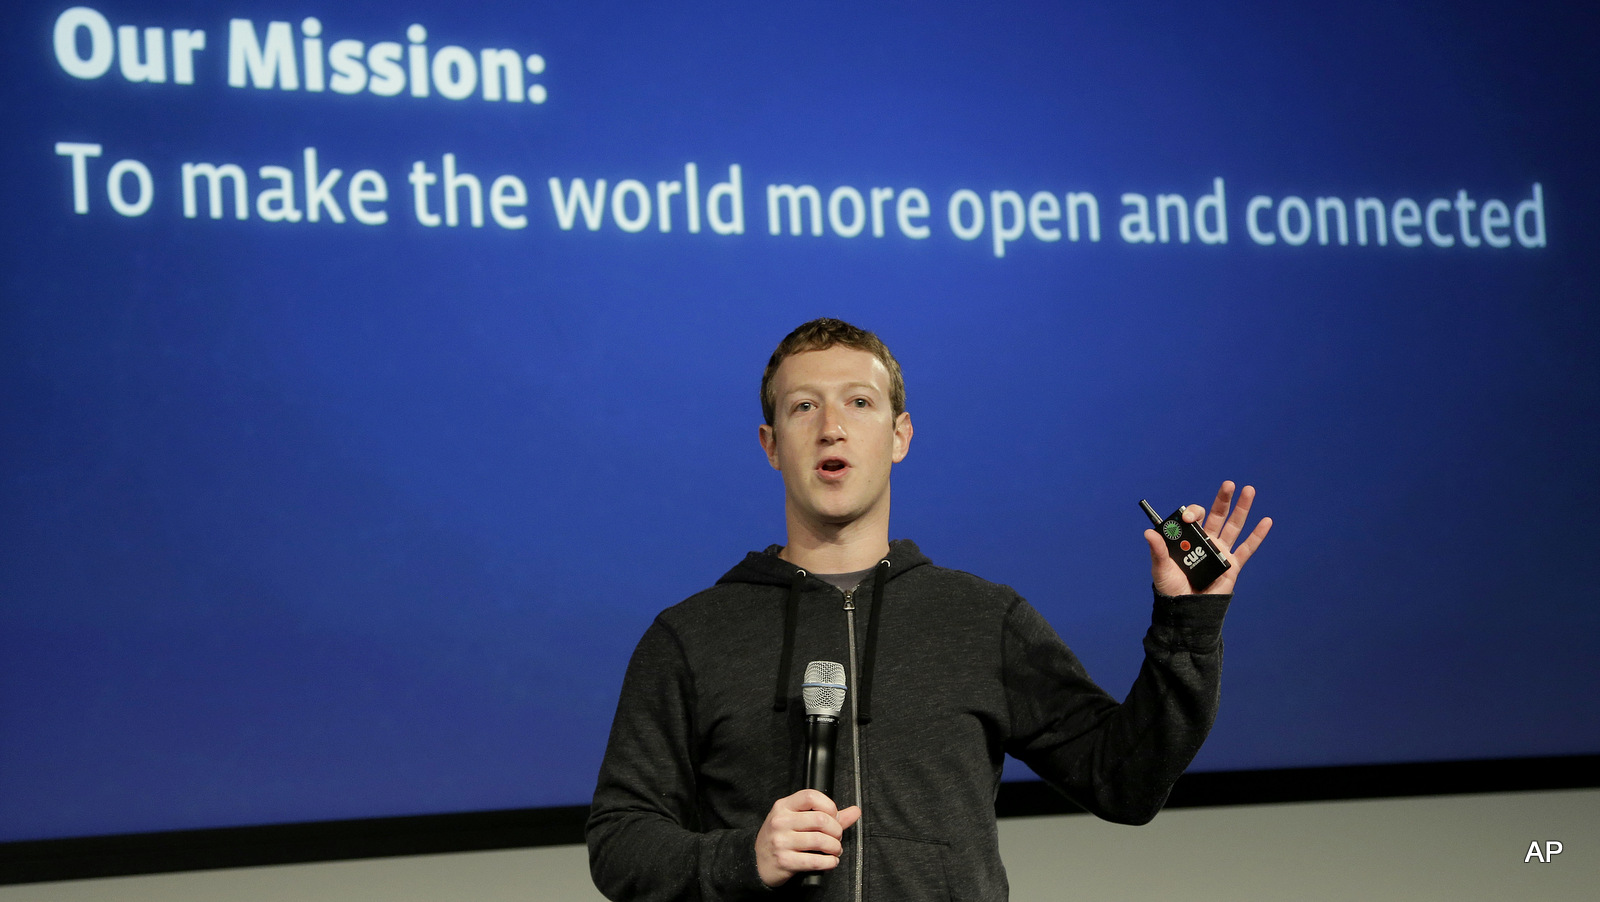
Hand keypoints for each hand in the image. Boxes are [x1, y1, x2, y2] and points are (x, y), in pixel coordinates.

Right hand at [754, 789, 861, 886]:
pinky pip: (815, 861)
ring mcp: (781, 841)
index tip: (834, 817)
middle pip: (820, 820)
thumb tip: (855, 811)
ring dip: (835, 848)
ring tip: (835, 850)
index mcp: (783, 806)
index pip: (811, 796)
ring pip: (820, 841)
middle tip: (837, 837)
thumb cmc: (781, 838)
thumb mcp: (797, 820)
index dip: (829, 806)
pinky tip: (830, 861)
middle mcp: (780, 821)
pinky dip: (829, 862)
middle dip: (836, 831)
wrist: (758, 862)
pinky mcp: (784, 861)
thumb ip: (828, 815)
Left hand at [1145, 481, 1271, 594]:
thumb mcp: (1161, 568)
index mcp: (1188, 538)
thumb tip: (1149, 532)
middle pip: (1217, 515)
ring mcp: (1220, 552)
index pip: (1195, 518)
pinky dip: (1258, 535)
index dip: (1193, 513)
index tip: (1188, 518)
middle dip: (1223, 499)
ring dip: (1243, 508)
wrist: (1186, 610)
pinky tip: (1267, 521)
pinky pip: (1248, 548)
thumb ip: (1158, 551)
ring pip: (1235, 526)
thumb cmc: (1171, 589)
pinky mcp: (1232, 565)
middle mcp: (1206, 541)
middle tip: (1229, 483)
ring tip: (1249, 490)